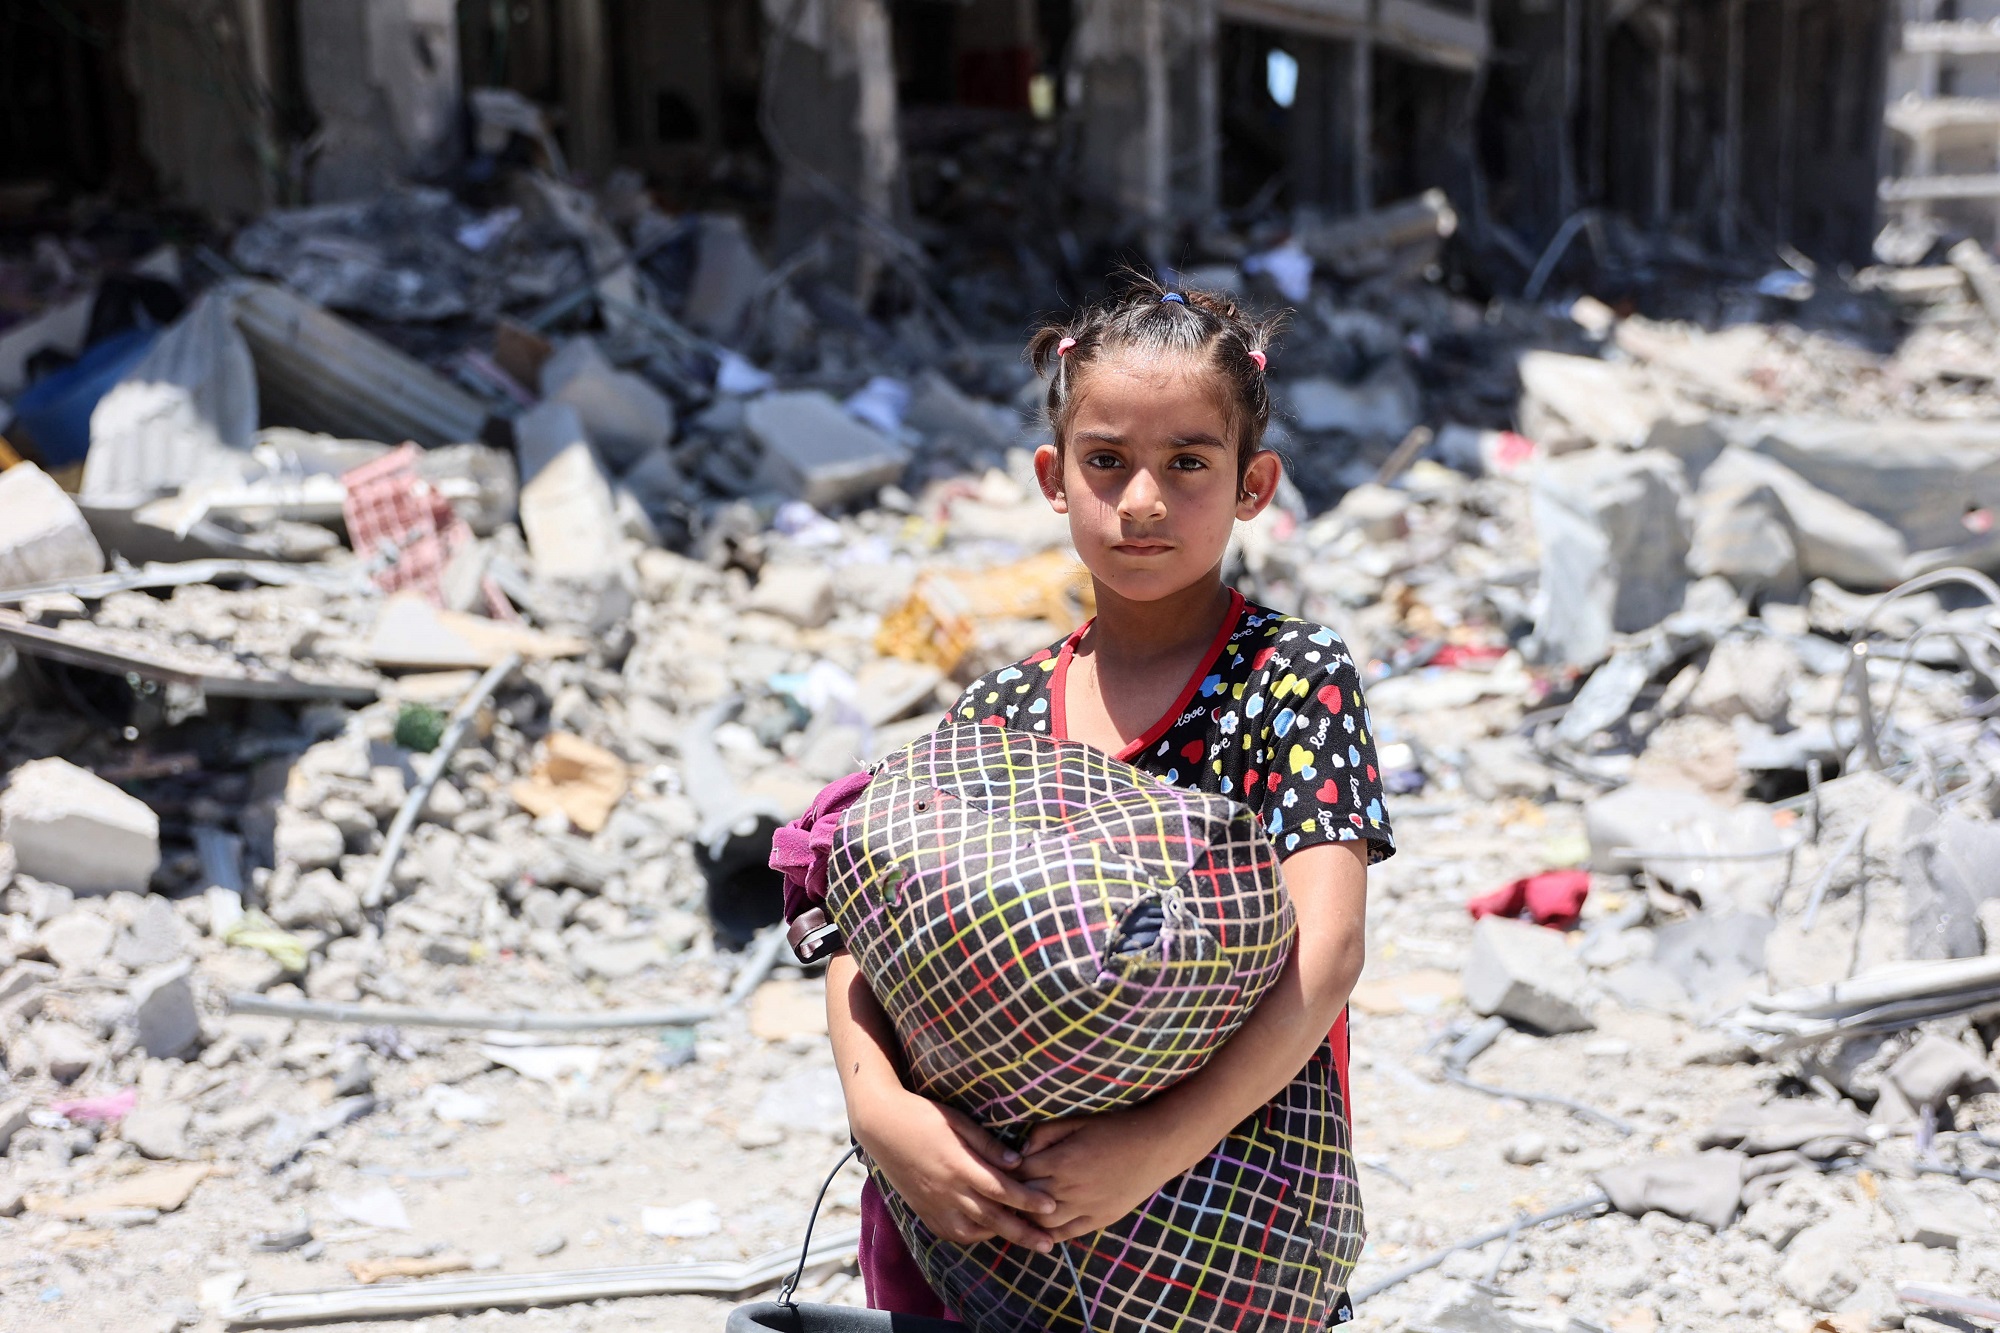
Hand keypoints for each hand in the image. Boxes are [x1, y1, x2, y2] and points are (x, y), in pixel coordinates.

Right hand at [855, 1089, 1058, 1252]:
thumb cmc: (923, 1115)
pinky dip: (973, 1235)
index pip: (1001, 1190)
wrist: (881, 1126)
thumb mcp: (959, 1121)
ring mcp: (933, 1204)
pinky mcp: (923, 1211)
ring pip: (972, 1232)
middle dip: (1024, 1233)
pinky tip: (987, 1231)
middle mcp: (947, 1191)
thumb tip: (1018, 1162)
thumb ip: (988, 1145)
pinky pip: (952, 1233)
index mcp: (959, 1165)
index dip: (1028, 1200)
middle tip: (1049, 1244)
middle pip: (993, 1219)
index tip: (1051, 1206)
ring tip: (1024, 1236)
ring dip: (999, 1236)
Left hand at [1017, 1107, 1199, 1241]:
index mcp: (1062, 1160)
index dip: (1006, 1170)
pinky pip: (1065, 1234)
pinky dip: (1048, 1232)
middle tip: (1001, 1191)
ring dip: (1027, 1216)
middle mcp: (1070, 1188)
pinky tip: (1039, 1226)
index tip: (998, 1167)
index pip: (1019, 1172)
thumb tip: (1020, 1151)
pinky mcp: (1098, 1220)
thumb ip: (1044, 1133)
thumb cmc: (1114, 1128)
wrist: (1155, 1145)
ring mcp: (1085, 1208)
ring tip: (1018, 1208)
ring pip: (1042, 1222)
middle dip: (1012, 1195)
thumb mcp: (1075, 1121)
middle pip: (1025, 1200)